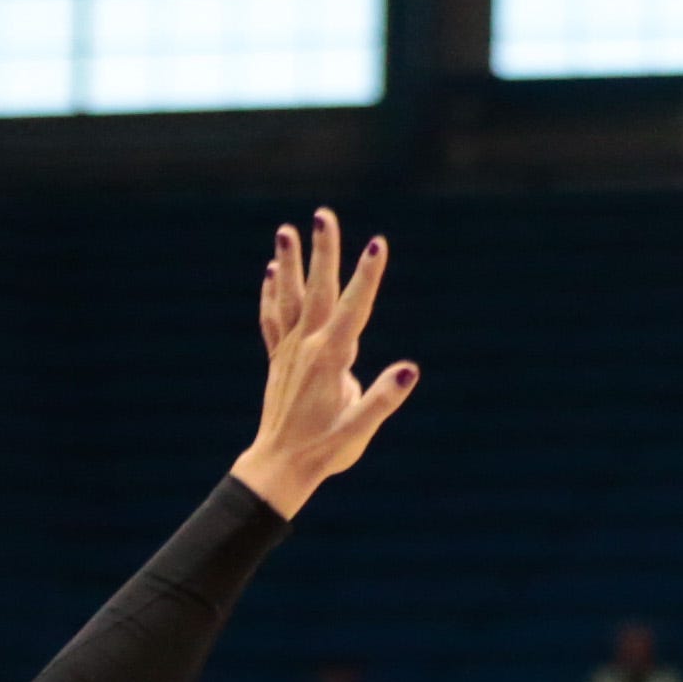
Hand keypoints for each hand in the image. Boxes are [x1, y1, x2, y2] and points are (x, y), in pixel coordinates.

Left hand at [233, 209, 417, 517]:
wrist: (279, 467)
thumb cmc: (324, 451)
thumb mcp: (359, 430)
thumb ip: (382, 398)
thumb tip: (410, 370)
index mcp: (331, 360)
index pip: (355, 309)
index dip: (367, 275)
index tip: (377, 243)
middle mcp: (307, 348)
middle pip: (318, 290)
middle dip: (324, 251)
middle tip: (323, 214)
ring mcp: (289, 352)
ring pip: (289, 298)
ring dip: (289, 263)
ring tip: (285, 230)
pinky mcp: (279, 361)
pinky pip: (273, 320)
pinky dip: (272, 295)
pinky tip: (272, 273)